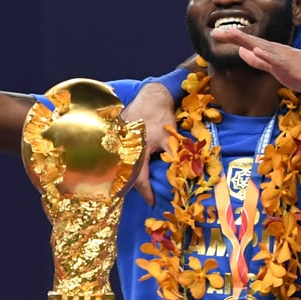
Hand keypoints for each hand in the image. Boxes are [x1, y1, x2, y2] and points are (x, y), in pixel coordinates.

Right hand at [122, 82, 176, 205]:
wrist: (151, 96)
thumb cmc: (160, 117)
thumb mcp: (170, 138)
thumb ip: (174, 156)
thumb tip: (184, 174)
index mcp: (137, 152)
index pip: (140, 179)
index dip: (146, 193)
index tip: (152, 202)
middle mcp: (124, 149)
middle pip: (126, 175)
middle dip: (134, 188)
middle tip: (143, 196)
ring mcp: (118, 142)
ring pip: (120, 166)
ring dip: (127, 177)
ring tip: (135, 186)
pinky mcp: (116, 136)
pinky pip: (117, 156)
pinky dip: (122, 165)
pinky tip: (126, 169)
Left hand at [212, 26, 300, 94]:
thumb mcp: (278, 70)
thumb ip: (261, 62)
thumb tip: (244, 53)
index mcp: (272, 53)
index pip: (249, 45)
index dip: (232, 39)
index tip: (215, 33)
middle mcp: (278, 52)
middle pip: (253, 42)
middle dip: (234, 36)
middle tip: (216, 31)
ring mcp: (287, 58)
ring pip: (264, 48)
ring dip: (248, 41)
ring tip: (232, 34)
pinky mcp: (296, 67)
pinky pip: (280, 61)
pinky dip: (268, 55)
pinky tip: (257, 50)